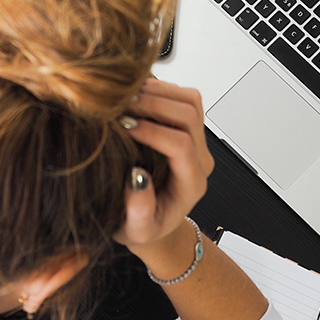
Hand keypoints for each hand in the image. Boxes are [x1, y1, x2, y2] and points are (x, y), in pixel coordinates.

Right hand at [114, 78, 213, 250]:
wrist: (152, 221)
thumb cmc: (144, 226)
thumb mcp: (136, 230)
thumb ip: (139, 211)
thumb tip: (137, 178)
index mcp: (191, 183)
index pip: (181, 145)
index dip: (153, 132)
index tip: (124, 127)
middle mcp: (199, 158)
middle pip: (189, 115)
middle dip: (154, 104)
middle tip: (121, 105)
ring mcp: (196, 140)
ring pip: (190, 100)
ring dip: (158, 92)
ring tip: (125, 97)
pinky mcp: (186, 127)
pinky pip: (182, 97)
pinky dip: (158, 89)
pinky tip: (133, 96)